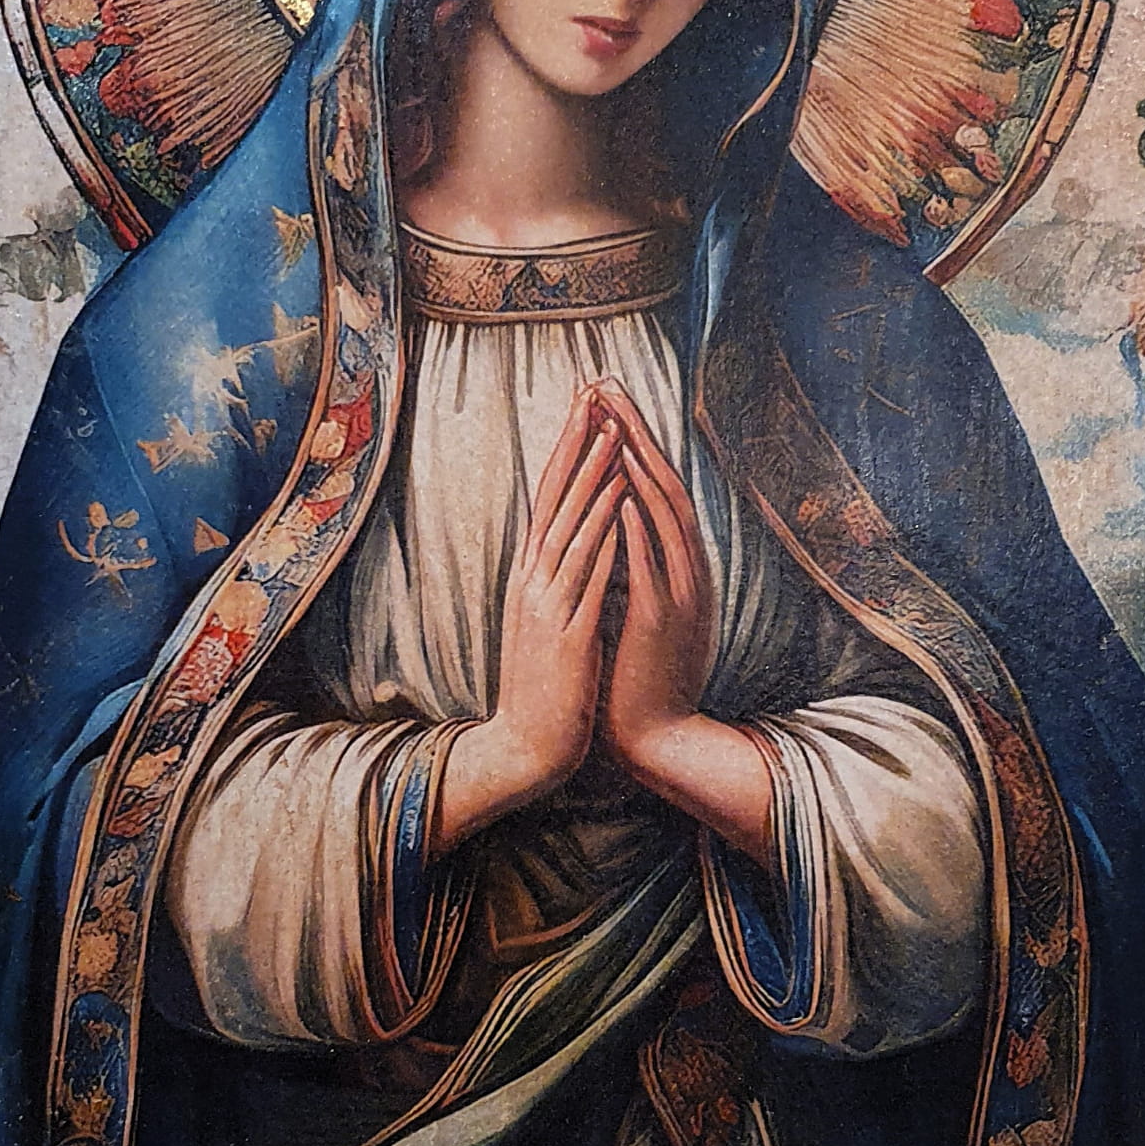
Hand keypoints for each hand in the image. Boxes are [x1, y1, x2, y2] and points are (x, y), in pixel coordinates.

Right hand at [432, 384, 623, 852]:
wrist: (524, 748)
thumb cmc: (543, 684)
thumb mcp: (543, 618)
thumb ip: (553, 577)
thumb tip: (569, 534)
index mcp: (529, 575)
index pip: (547, 497)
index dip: (565, 450)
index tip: (581, 406)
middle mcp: (533, 581)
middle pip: (554, 499)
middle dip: (574, 445)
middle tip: (591, 396)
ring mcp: (547, 607)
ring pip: (572, 530)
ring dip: (592, 482)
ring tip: (612, 437)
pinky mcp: (567, 636)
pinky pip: (588, 580)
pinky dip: (604, 541)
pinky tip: (620, 513)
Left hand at [596, 380, 774, 868]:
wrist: (657, 740)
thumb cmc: (639, 673)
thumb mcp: (643, 606)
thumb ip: (637, 562)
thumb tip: (617, 515)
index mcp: (679, 564)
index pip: (656, 486)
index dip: (633, 438)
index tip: (605, 396)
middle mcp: (687, 570)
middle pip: (663, 485)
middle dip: (634, 432)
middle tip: (606, 383)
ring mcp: (680, 594)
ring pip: (662, 517)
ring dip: (637, 467)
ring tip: (612, 422)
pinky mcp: (663, 624)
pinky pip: (651, 567)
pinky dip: (637, 530)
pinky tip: (621, 497)